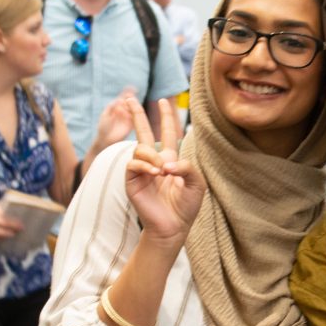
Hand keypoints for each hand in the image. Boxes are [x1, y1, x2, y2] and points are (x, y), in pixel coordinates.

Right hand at [0, 201, 22, 240]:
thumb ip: (0, 209)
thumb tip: (16, 212)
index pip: (3, 215)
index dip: (12, 220)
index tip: (21, 222)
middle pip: (2, 224)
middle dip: (13, 227)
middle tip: (21, 229)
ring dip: (8, 234)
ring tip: (15, 234)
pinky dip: (2, 238)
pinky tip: (8, 238)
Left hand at [94, 88, 135, 147]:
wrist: (105, 140)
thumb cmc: (103, 127)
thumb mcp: (106, 115)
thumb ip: (112, 107)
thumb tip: (120, 100)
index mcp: (117, 107)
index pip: (123, 98)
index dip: (128, 92)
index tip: (132, 88)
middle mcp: (123, 111)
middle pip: (130, 103)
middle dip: (131, 100)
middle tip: (129, 100)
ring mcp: (128, 118)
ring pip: (134, 110)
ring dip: (133, 107)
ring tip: (126, 110)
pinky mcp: (131, 125)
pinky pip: (136, 119)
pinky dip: (136, 116)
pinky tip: (130, 115)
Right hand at [125, 97, 204, 243]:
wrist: (174, 227)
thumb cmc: (186, 206)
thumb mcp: (196, 183)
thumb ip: (187, 166)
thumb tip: (166, 162)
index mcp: (170, 159)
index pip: (167, 133)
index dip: (166, 117)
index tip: (163, 101)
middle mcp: (153, 161)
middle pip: (143, 132)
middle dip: (137, 115)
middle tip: (129, 99)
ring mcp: (141, 171)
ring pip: (140, 148)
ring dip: (152, 156)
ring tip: (161, 171)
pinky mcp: (132, 181)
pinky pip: (133, 164)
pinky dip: (144, 166)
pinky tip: (154, 174)